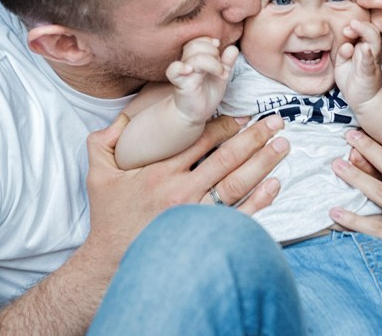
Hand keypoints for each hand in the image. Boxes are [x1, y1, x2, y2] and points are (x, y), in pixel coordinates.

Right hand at [81, 112, 288, 265]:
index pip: (200, 141)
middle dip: (254, 137)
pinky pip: (238, 216)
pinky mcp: (205, 237)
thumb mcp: (98, 174)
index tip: (242, 116)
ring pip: (236, 184)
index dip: (224, 126)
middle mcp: (181, 192)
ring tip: (282, 146)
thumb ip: (104, 142)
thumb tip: (122, 119)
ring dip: (262, 163)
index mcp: (158, 173)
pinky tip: (274, 185)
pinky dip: (259, 201)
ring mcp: (195, 216)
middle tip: (275, 122)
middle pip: (226, 158)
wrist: (110, 264)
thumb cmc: (109, 218)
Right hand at [167, 37, 238, 123]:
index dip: (210, 42)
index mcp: (196, 58)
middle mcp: (187, 62)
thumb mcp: (221, 76)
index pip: (199, 39)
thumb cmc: (207, 93)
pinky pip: (173, 70)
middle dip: (213, 53)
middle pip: (196, 45)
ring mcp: (183, 72)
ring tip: (220, 74)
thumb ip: (227, 62)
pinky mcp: (180, 83)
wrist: (196, 113)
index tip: (219, 52)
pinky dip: (181, 67)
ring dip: (212, 63)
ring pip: (193, 56)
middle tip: (222, 68)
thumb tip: (233, 48)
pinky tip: (190, 70)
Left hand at [334, 19, 381, 107]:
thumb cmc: (351, 78)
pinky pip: (369, 61)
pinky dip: (367, 54)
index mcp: (362, 47)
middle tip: (350, 24)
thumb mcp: (341, 62)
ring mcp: (370, 61)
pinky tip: (365, 48)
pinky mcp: (369, 73)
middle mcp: (369, 51)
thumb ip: (341, 52)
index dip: (355, 25)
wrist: (362, 99)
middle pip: (371, 31)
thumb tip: (346, 45)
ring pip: (374, 42)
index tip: (345, 27)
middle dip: (361, 25)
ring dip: (365, 31)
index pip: (362, 30)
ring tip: (355, 26)